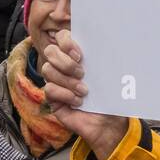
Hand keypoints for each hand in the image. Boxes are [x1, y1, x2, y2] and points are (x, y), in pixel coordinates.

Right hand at [40, 30, 128, 159]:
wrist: (108, 123)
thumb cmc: (110, 97)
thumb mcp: (110, 75)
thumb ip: (105, 58)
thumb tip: (112, 43)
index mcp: (77, 55)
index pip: (62, 36)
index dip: (66, 41)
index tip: (80, 55)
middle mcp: (63, 66)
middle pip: (50, 51)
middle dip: (65, 62)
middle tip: (82, 73)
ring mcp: (56, 81)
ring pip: (48, 70)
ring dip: (67, 80)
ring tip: (84, 91)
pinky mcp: (52, 98)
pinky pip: (49, 89)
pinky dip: (64, 94)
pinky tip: (78, 101)